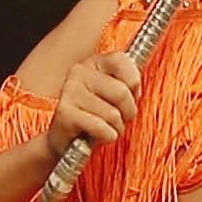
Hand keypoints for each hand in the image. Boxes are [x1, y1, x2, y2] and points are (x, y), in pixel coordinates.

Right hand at [45, 33, 147, 168]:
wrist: (65, 140)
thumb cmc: (95, 116)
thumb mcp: (113, 95)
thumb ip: (128, 84)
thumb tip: (137, 84)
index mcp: (93, 62)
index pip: (122, 61)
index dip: (133, 84)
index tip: (129, 96)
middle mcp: (79, 71)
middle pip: (122, 92)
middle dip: (128, 112)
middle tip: (120, 119)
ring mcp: (70, 90)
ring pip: (113, 114)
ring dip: (116, 128)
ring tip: (105, 128)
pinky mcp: (65, 112)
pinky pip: (101, 127)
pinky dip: (106, 136)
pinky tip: (97, 135)